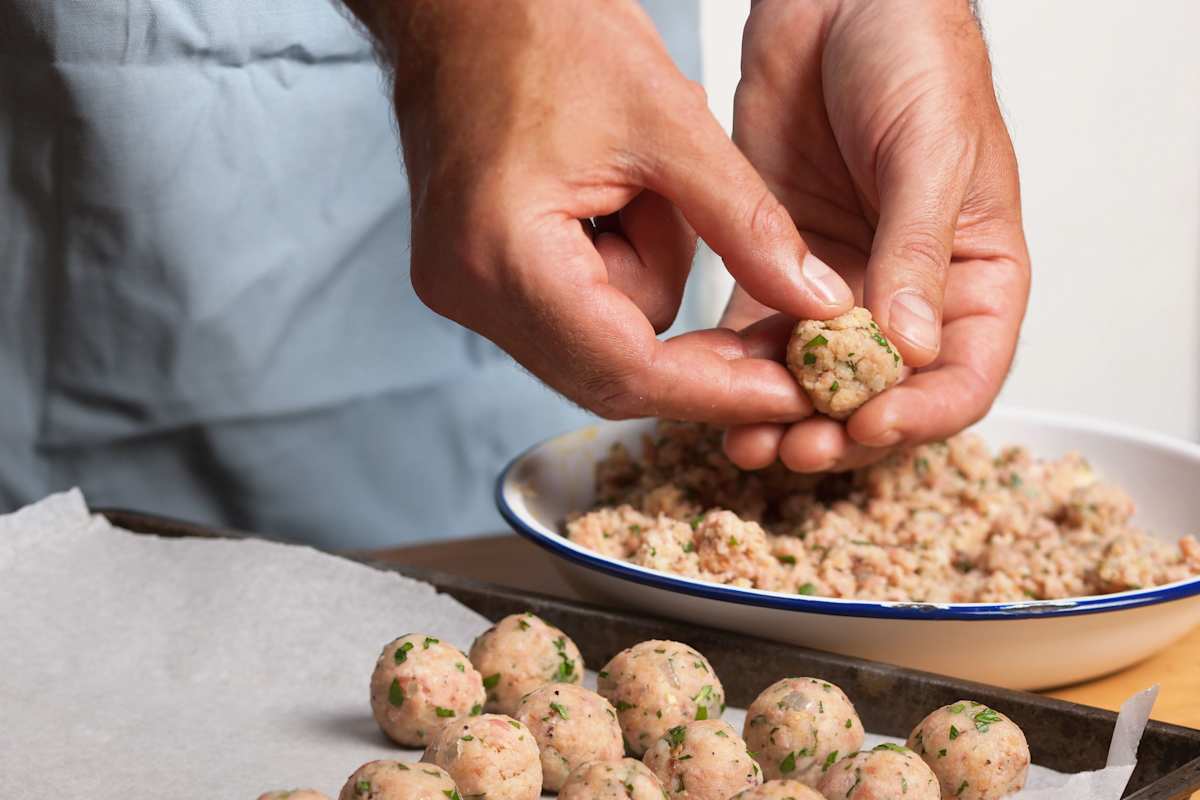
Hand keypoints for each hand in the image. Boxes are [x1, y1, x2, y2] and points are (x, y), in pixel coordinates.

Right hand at [346, 0, 854, 422]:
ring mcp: (463, 285)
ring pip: (599, 340)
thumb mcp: (671, 124)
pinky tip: (620, 200)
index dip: (718, 390)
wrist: (464, 0)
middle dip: (692, 347)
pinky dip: (617, 269)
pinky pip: (573, 310)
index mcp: (506, 254)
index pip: (626, 369)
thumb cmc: (546, 31)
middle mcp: (468, 289)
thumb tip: (816, 302)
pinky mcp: (474, 274)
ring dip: (649, 281)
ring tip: (649, 189)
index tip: (791, 393)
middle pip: (608, 371)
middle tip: (774, 327)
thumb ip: (748, 226)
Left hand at [722, 0, 1030, 470]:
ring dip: (781, 416)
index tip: (867, 422)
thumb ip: (918, 250)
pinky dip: (738, 370)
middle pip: (882, 395)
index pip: (963, 375)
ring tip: (743, 444)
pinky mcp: (777, 267)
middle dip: (838, 430)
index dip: (920, 414)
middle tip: (792, 449)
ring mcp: (840, 285)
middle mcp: (908, 294)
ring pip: (814, 379)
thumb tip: (911, 348)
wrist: (837, 1)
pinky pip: (759, 335)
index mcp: (975, 275)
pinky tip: (708, 389)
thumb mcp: (931, 150)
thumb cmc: (912, 55)